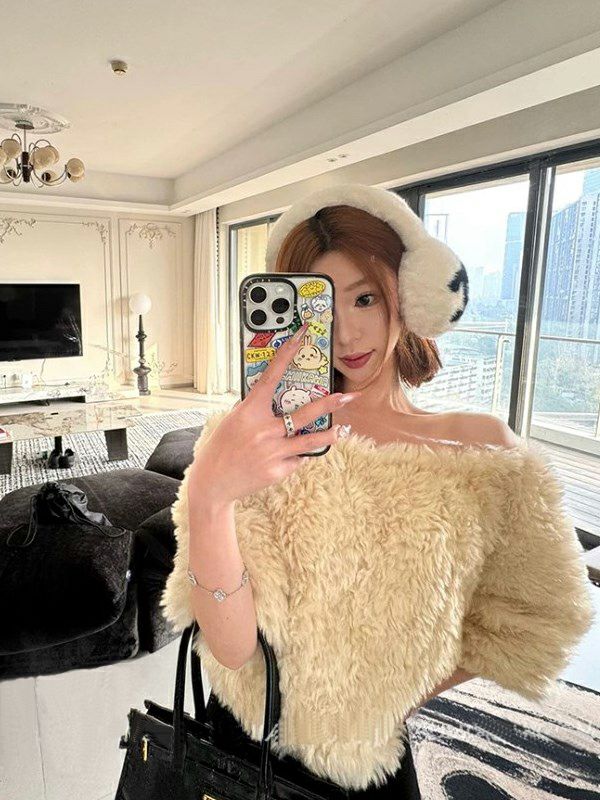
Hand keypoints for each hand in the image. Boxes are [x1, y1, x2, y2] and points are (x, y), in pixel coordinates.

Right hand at [188, 322, 360, 504]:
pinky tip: (287, 457)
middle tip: (347, 397)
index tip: (300, 338)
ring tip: (341, 430)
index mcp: (249, 411)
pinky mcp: (278, 471)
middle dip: (329, 404)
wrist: (213, 483)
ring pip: (311, 441)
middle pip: (305, 414)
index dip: (286, 355)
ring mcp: (273, 452)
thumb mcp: (233, 421)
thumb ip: (254, 409)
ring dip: (329, 435)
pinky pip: (296, 459)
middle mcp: (264, 430)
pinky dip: (296, 456)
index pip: (271, 376)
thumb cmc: (222, 447)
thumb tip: (274, 397)